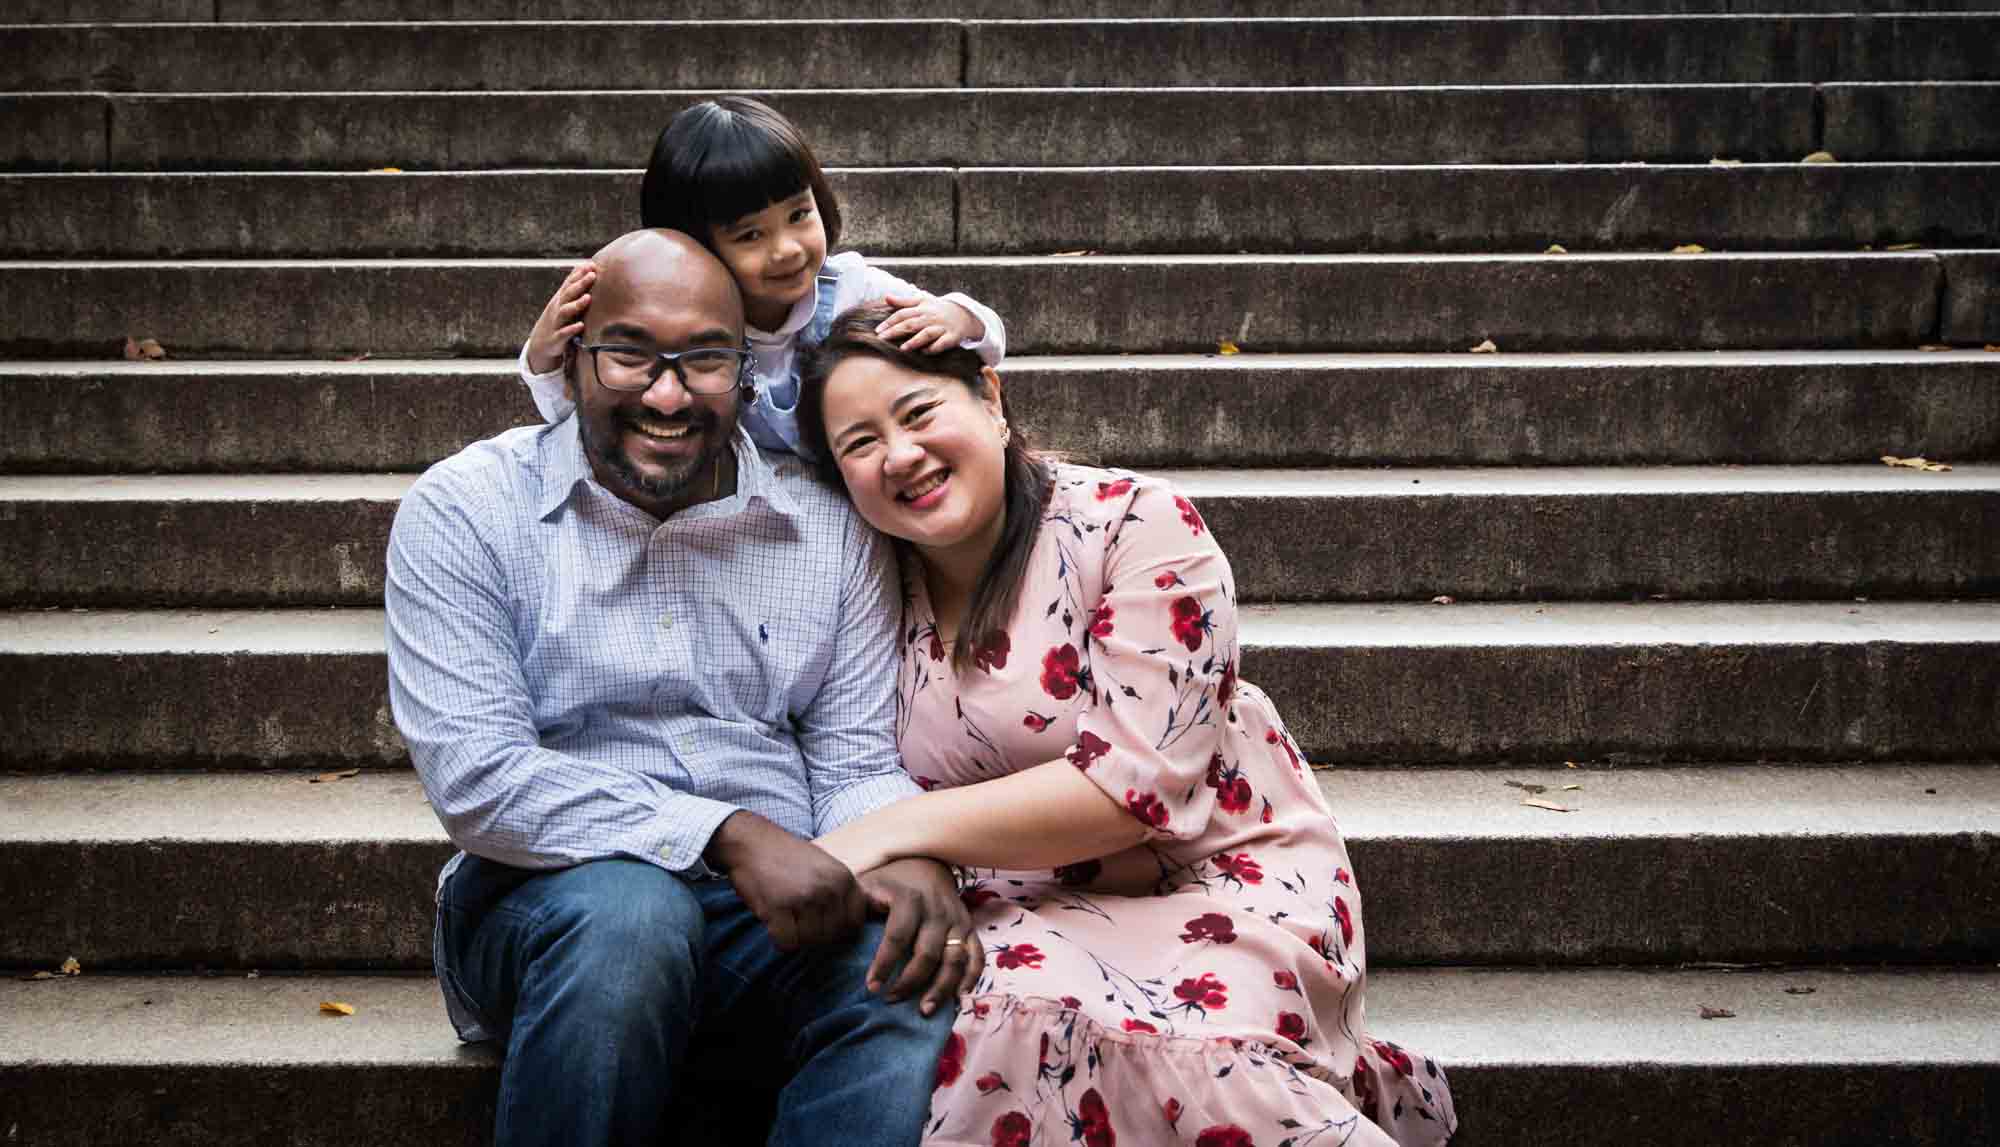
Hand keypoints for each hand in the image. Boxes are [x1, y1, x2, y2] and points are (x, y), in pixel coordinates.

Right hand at [525, 261, 595, 374]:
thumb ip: (574, 289)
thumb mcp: (563, 304)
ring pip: (565, 311)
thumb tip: (588, 271)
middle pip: (568, 293)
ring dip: (577, 304)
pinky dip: (571, 329)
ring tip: (588, 297)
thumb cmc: (557, 321)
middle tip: (592, 275)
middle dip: (580, 283)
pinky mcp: (556, 338)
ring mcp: (556, 323)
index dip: (579, 274)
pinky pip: (563, 333)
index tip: (591, 264)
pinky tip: (581, 325)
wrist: (539, 345)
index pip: (569, 283)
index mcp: (561, 300)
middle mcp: (557, 308)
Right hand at [706, 812, 867, 950]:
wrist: (751, 842)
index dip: (839, 930)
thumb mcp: (826, 866)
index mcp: (844, 878)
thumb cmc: (788, 857)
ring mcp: (805, 897)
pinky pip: (787, 943)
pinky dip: (779, 938)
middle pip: (832, 936)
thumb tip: (862, 923)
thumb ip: (842, 891)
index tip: (822, 923)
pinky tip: (774, 921)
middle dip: (816, 936)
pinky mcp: (779, 907)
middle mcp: (829, 888)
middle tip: (799, 921)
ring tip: (786, 917)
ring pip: (810, 942)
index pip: (855, 923)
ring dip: (797, 937)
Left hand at [857, 858, 983, 1015]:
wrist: (925, 862)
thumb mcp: (868, 885)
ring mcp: (957, 920)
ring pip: (955, 959)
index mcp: (909, 898)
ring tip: (924, 1010)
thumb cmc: (889, 881)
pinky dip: (972, 977)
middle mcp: (937, 910)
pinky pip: (977, 956)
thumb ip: (853, 906)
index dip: (884, 964)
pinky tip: (958, 997)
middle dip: (909, 981)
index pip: (897, 936)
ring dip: (941, 987)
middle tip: (891, 1000)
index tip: (871, 987)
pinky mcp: (969, 928)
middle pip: (928, 953)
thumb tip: (832, 932)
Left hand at [875, 292, 982, 353]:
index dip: (889, 322)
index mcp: (922, 308)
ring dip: (915, 341)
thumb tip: (886, 297)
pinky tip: (924, 352)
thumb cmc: (937, 309)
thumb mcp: (921, 302)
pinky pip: (942, 344)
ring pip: (927, 334)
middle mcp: (931, 317)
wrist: (964, 314)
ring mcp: (942, 327)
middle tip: (882, 339)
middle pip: (911, 324)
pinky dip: (934, 348)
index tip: (878, 330)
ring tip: (903, 348)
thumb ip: (903, 302)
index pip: (903, 314)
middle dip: (896, 331)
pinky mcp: (952, 337)